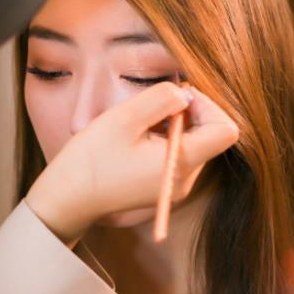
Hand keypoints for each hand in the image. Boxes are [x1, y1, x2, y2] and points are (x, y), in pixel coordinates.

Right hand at [26, 82, 239, 244]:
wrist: (67, 199)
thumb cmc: (91, 160)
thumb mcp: (124, 119)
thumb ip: (161, 99)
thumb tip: (186, 94)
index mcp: (180, 163)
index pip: (226, 130)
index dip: (208, 105)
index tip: (176, 98)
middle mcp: (185, 179)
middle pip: (211, 135)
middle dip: (189, 112)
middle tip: (154, 105)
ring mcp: (175, 185)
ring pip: (194, 143)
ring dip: (174, 124)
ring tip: (141, 123)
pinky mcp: (163, 186)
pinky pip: (177, 154)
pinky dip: (165, 138)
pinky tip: (137, 138)